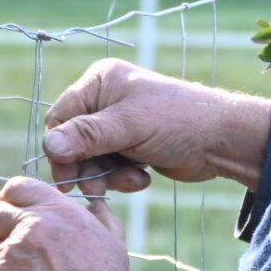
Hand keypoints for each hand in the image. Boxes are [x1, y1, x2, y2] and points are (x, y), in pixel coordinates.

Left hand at [0, 176, 131, 270]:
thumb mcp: (113, 243)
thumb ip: (100, 217)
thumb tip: (93, 204)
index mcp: (55, 210)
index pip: (16, 187)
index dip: (14, 200)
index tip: (16, 213)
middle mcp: (26, 227)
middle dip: (0, 228)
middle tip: (15, 247)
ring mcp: (4, 256)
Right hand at [41, 59, 270, 194]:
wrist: (221, 141)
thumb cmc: (178, 121)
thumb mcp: (129, 127)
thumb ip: (87, 136)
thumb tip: (49, 145)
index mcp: (100, 82)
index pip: (61, 117)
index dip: (61, 148)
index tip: (68, 176)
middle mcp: (105, 100)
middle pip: (73, 142)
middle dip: (87, 167)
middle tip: (96, 188)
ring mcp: (117, 125)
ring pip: (90, 159)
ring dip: (107, 175)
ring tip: (132, 179)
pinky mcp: (130, 146)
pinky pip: (109, 167)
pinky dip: (122, 177)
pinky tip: (143, 178)